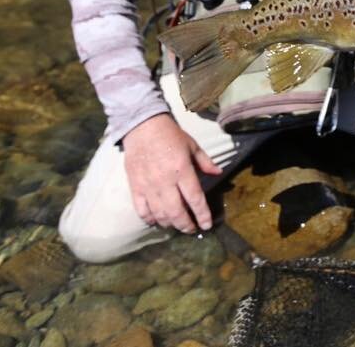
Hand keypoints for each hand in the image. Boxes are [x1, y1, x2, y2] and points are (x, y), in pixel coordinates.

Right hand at [121, 113, 221, 232]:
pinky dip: (149, 219)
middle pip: (177, 212)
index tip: (206, 225)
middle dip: (186, 225)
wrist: (142, 126)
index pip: (195, 198)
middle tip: (191, 229)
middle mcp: (165, 181)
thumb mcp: (192, 145)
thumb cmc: (170, 135)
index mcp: (182, 169)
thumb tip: (219, 173)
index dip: (202, 215)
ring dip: (170, 224)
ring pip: (159, 214)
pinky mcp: (135, 186)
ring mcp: (148, 185)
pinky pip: (141, 210)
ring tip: (176, 224)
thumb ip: (205, 162)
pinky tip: (156, 221)